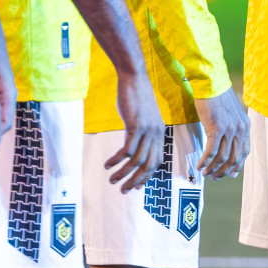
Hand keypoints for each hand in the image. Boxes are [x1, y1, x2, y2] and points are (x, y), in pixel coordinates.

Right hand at [106, 73, 162, 192]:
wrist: (134, 77)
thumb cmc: (136, 96)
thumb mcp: (142, 117)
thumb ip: (140, 132)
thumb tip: (132, 149)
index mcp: (160, 133)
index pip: (157, 161)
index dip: (147, 176)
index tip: (135, 186)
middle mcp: (157, 133)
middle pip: (149, 165)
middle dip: (135, 181)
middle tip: (123, 190)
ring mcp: (148, 130)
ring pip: (137, 160)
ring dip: (123, 173)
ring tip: (111, 180)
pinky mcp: (136, 125)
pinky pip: (127, 150)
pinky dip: (117, 160)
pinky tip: (107, 165)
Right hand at [194, 88, 250, 178]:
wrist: (211, 83)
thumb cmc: (217, 98)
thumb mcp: (229, 115)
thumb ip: (231, 128)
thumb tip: (226, 145)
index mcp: (245, 126)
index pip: (245, 151)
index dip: (238, 165)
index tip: (230, 174)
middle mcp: (240, 128)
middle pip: (235, 157)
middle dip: (225, 170)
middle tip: (215, 177)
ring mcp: (229, 128)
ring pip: (223, 156)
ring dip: (213, 168)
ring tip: (205, 173)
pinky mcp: (217, 127)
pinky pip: (211, 151)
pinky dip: (205, 161)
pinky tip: (199, 166)